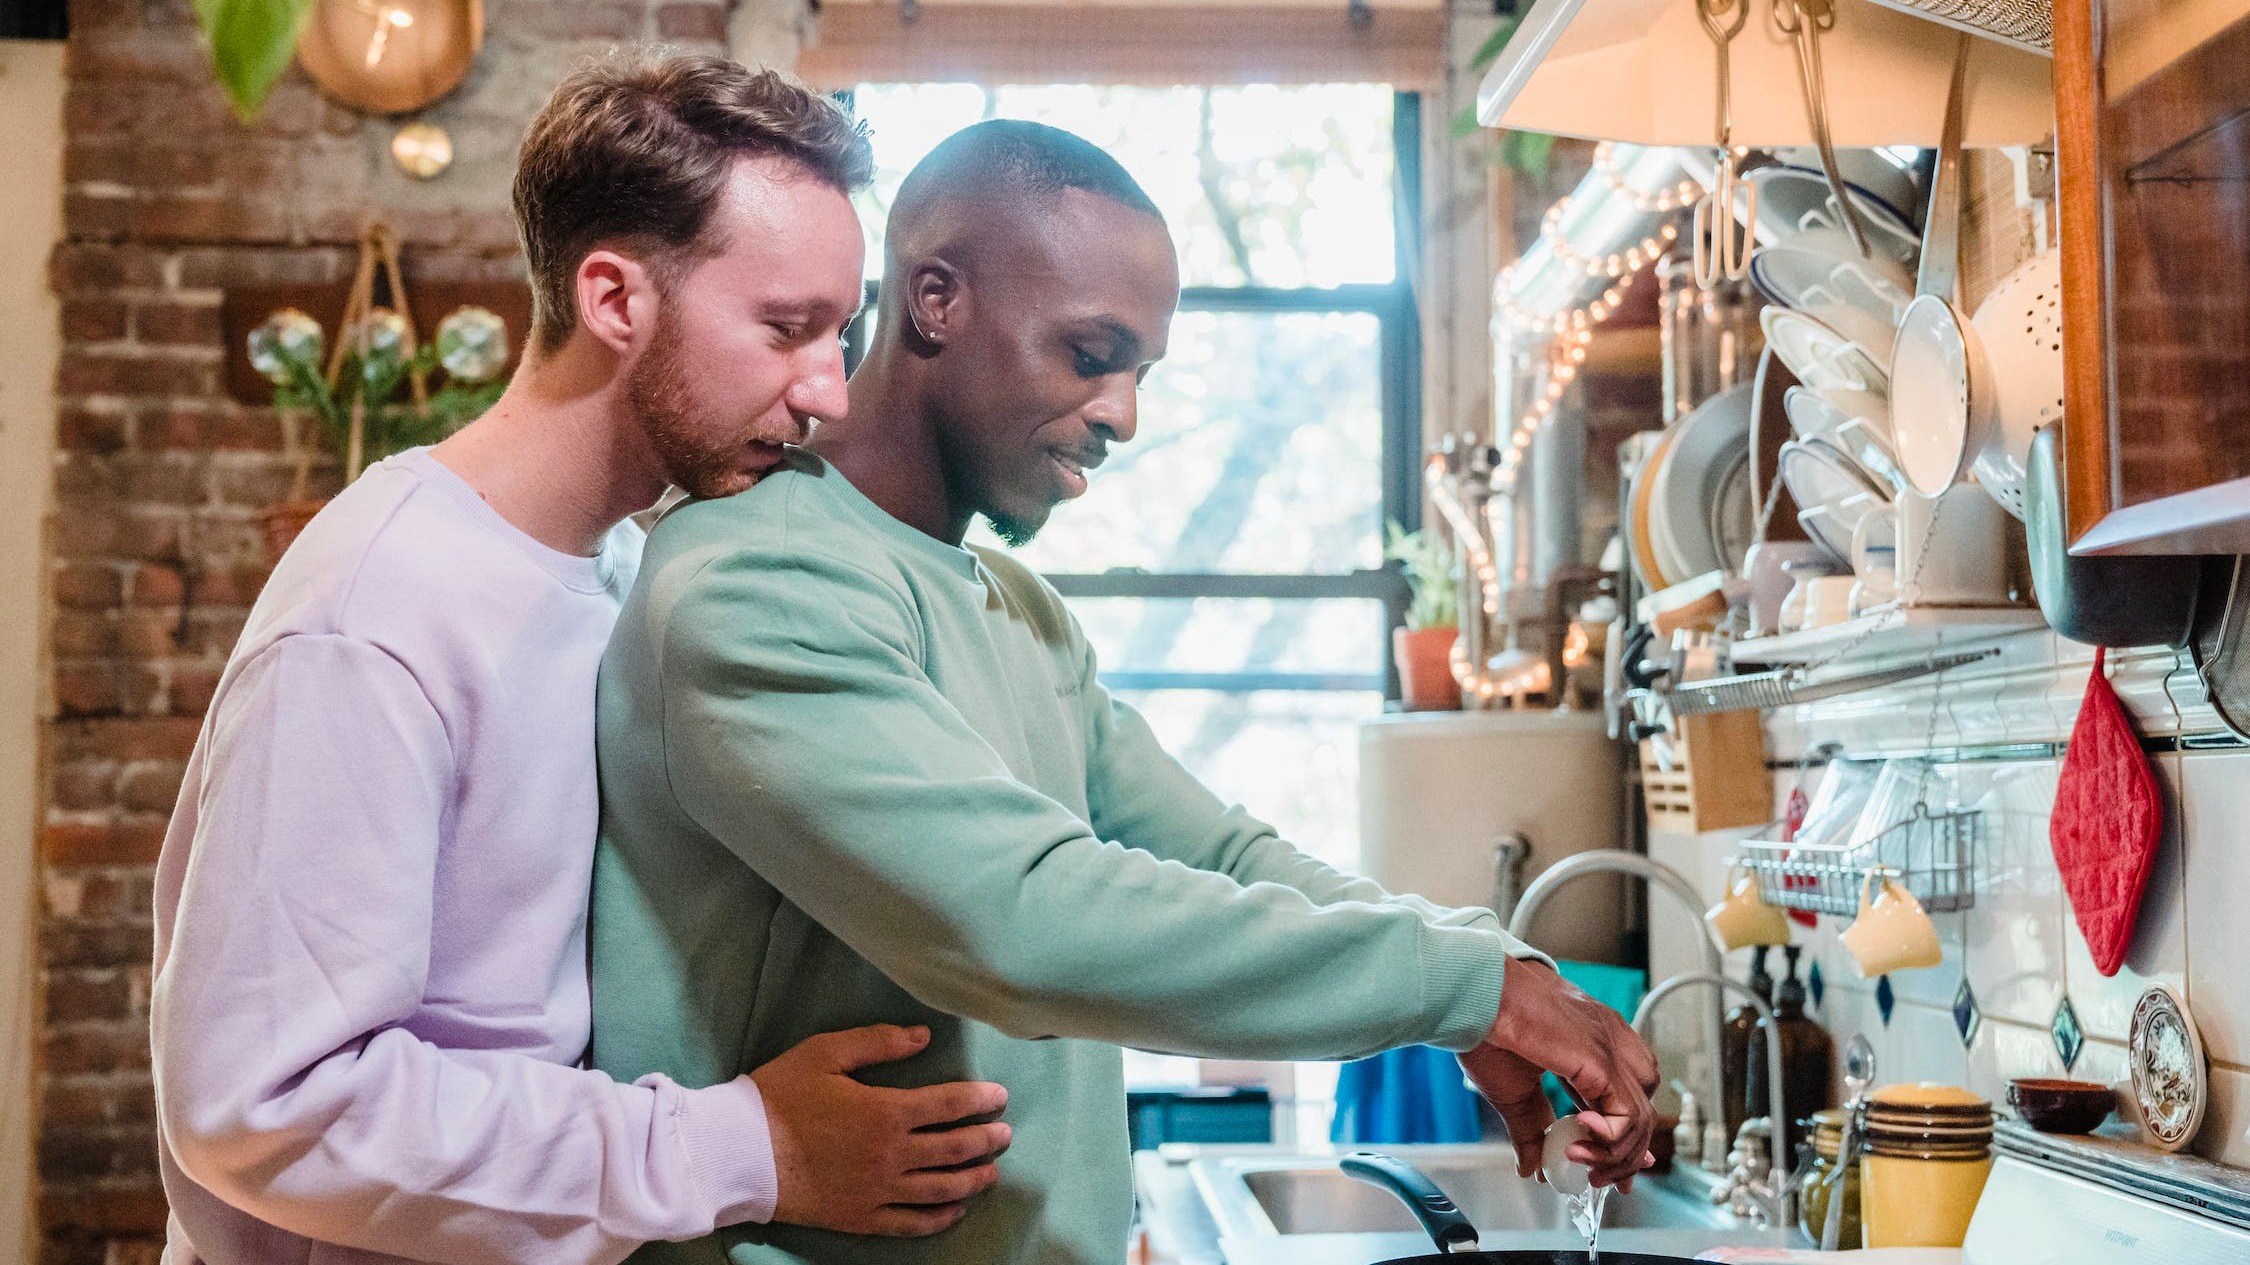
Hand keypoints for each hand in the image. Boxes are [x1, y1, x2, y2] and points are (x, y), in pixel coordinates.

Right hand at [752, 1024, 1011, 1235]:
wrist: (740, 1152)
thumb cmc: (780, 1096)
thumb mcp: (826, 1052)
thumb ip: (878, 1042)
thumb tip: (924, 1036)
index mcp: (886, 1111)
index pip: (950, 1105)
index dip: (980, 1100)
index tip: (1000, 1096)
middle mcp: (891, 1155)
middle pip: (954, 1149)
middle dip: (986, 1140)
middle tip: (1005, 1133)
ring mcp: (878, 1190)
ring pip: (940, 1189)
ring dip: (973, 1179)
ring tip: (992, 1172)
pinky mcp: (861, 1217)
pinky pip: (910, 1223)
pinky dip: (939, 1218)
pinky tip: (954, 1211)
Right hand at [1472, 957, 1659, 1189]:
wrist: (1477, 999)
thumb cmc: (1487, 1028)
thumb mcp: (1514, 1091)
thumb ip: (1530, 1128)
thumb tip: (1530, 1166)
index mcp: (1592, 1039)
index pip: (1627, 1092)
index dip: (1622, 1133)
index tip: (1610, 1164)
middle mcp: (1610, 1039)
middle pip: (1643, 1104)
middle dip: (1627, 1151)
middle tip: (1604, 1177)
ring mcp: (1611, 1046)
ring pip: (1642, 1114)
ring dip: (1616, 1153)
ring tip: (1580, 1161)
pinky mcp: (1602, 1060)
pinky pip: (1629, 1114)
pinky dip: (1612, 1139)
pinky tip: (1580, 1142)